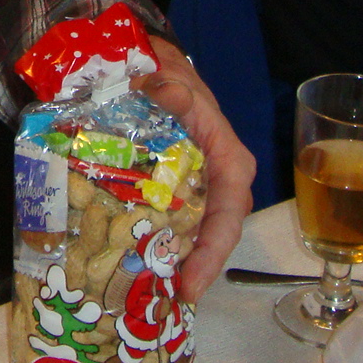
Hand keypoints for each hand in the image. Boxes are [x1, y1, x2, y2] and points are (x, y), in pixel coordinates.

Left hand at [137, 37, 256, 303]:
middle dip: (196, 268)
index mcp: (228, 159)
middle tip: (170, 298)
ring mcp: (193, 188)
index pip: (230, 212)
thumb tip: (171, 94)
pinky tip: (133, 267)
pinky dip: (154, 244)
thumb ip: (173, 88)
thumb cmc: (168, 73)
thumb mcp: (172, 75)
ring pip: (192, 234)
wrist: (144, 64)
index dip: (214, 249)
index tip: (193, 280)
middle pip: (215, 233)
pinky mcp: (169, 190)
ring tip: (151, 296)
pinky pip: (167, 222)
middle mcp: (216, 181)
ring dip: (175, 263)